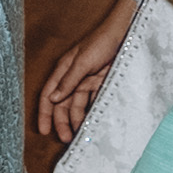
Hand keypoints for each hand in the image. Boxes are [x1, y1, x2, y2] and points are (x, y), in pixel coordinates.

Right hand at [35, 0, 139, 143]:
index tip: (44, 130)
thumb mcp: (83, 61)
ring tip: (79, 135)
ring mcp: (87, 81)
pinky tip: (92, 124)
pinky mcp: (101, 84)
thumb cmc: (102, 42)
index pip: (48, 95)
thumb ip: (68, 81)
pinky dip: (91, 113)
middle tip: (65, 139)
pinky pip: (93, 103)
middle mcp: (73, 78)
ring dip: (77, 120)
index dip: (44, 113)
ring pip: (78, 106)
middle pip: (63, 104)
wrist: (127, 34)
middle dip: (62, 122)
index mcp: (64, 70)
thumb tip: (53, 99)